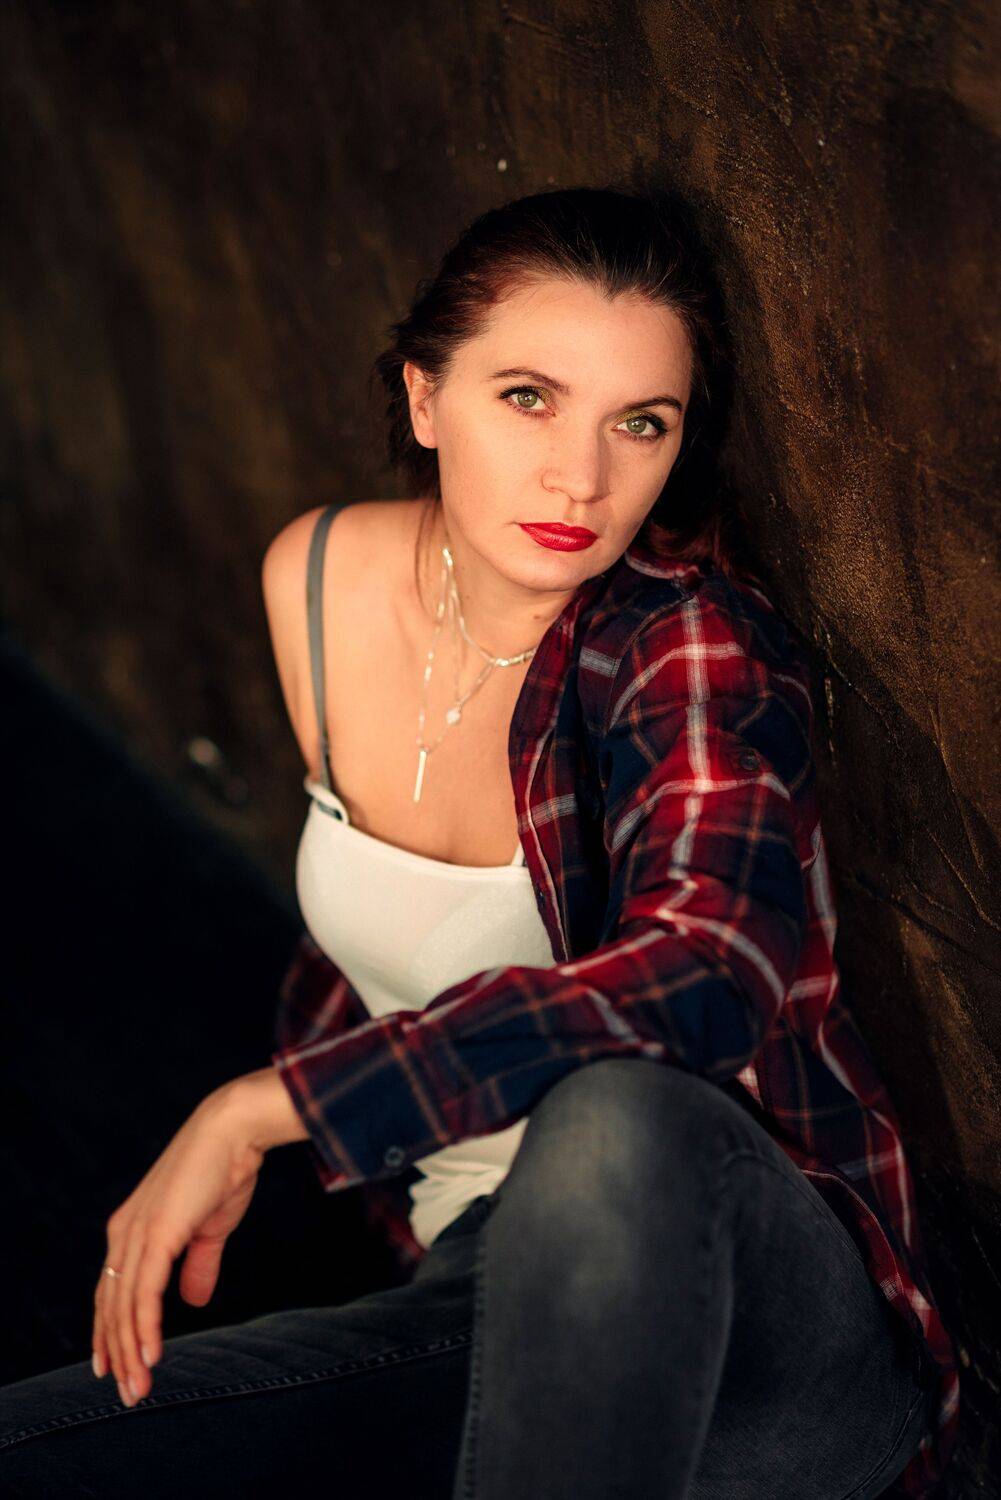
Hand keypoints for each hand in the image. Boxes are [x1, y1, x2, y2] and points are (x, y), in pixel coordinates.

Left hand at [92, 1086, 264, 1407]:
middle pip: (111, 1306)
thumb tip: (195, 1302)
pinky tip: (151, 1354)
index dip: (113, 1332)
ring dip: (131, 1351)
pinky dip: (145, 1327)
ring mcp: (137, 1234)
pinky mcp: (155, 1234)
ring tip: (140, 1387)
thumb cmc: (224, 1171)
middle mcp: (124, 1234)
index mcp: (132, 1230)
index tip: (117, 1368)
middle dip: (118, 1353)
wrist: (234, 1130)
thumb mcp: (210, 1228)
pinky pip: (144, 1292)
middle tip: (129, 1392)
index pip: (112, 1292)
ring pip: (124, 1307)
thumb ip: (199, 1265)